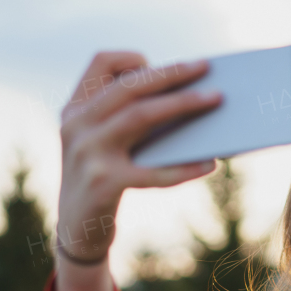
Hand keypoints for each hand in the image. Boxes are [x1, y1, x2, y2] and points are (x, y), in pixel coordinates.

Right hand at [56, 51, 221, 262]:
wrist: (76, 232)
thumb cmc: (102, 180)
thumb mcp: (102, 144)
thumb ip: (125, 118)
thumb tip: (185, 98)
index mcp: (75, 109)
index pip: (100, 63)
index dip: (131, 58)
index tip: (159, 64)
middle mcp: (77, 126)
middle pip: (129, 85)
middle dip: (172, 74)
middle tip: (205, 67)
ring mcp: (87, 154)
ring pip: (140, 116)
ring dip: (183, 105)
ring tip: (215, 99)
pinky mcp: (104, 184)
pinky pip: (153, 171)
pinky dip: (184, 167)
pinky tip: (210, 163)